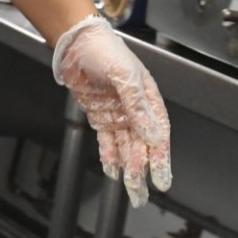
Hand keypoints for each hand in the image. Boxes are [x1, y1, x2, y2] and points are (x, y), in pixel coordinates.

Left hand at [54, 16, 172, 206]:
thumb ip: (137, 106)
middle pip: (141, 146)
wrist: (76, 44)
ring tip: (129, 189)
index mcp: (148, 100)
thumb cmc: (105, 51)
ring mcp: (118, 115)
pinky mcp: (101, 117)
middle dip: (142, 170)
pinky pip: (107, 141)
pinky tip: (112, 171)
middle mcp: (136, 111)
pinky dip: (109, 156)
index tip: (162, 180)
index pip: (158, 135)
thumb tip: (152, 134)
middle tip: (141, 194)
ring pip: (125, 147)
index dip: (161, 159)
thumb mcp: (124, 76)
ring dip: (127, 168)